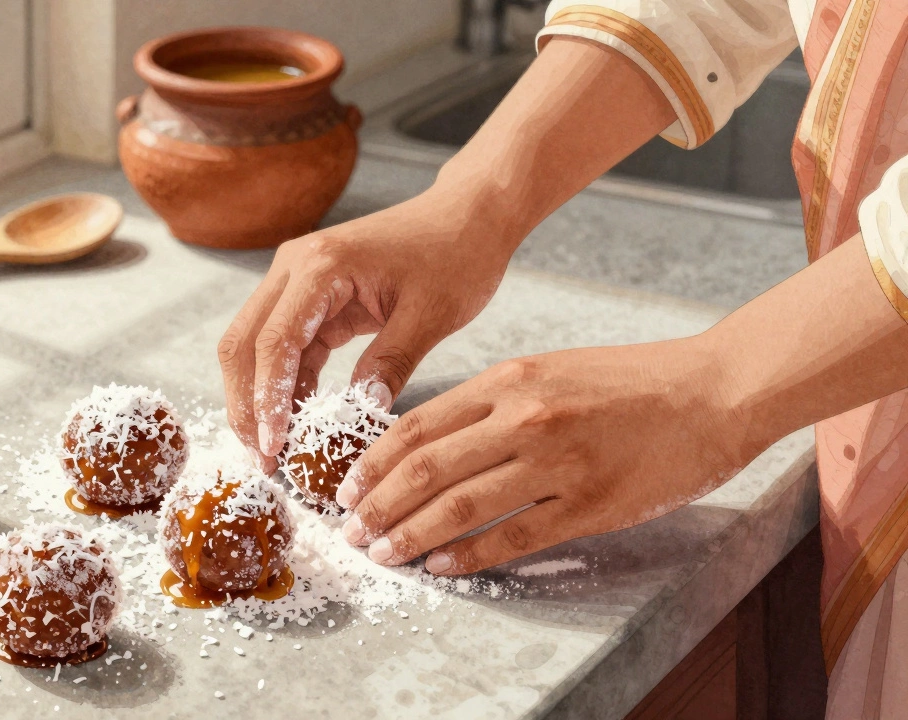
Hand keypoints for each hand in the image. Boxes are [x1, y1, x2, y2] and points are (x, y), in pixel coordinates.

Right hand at [218, 189, 517, 469]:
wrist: (468, 215)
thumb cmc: (456, 253)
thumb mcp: (431, 315)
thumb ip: (391, 363)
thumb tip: (360, 416)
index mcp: (321, 265)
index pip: (275, 342)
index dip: (267, 400)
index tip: (273, 447)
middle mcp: (294, 266)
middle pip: (244, 343)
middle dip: (246, 405)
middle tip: (262, 460)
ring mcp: (296, 279)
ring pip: (255, 347)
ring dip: (258, 399)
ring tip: (273, 451)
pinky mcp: (310, 296)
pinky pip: (284, 347)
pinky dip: (285, 386)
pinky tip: (297, 423)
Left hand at [335, 338, 754, 574]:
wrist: (712, 390)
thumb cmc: (630, 381)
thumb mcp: (548, 370)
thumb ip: (491, 402)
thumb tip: (431, 440)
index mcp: (509, 381)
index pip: (419, 426)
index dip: (374, 463)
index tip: (347, 488)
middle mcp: (526, 418)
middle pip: (428, 468)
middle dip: (379, 505)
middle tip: (351, 531)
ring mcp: (559, 462)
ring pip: (462, 506)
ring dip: (413, 535)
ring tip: (384, 553)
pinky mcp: (592, 504)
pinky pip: (516, 536)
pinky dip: (472, 555)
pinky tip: (444, 565)